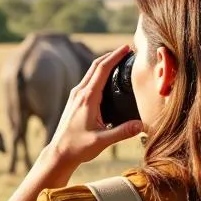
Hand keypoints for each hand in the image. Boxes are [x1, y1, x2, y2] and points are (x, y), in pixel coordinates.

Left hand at [47, 44, 143, 169]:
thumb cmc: (78, 147)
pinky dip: (98, 74)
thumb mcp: (102, 141)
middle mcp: (79, 93)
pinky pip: (88, 81)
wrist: (59, 153)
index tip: (127, 48)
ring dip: (104, 63)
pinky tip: (107, 78)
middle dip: (111, 55)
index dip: (115, 56)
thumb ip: (122, 132)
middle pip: (95, 66)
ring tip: (119, 59)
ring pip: (90, 72)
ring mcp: (75, 96)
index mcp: (87, 98)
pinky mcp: (74, 101)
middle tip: (127, 49)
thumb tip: (142, 125)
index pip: (102, 69)